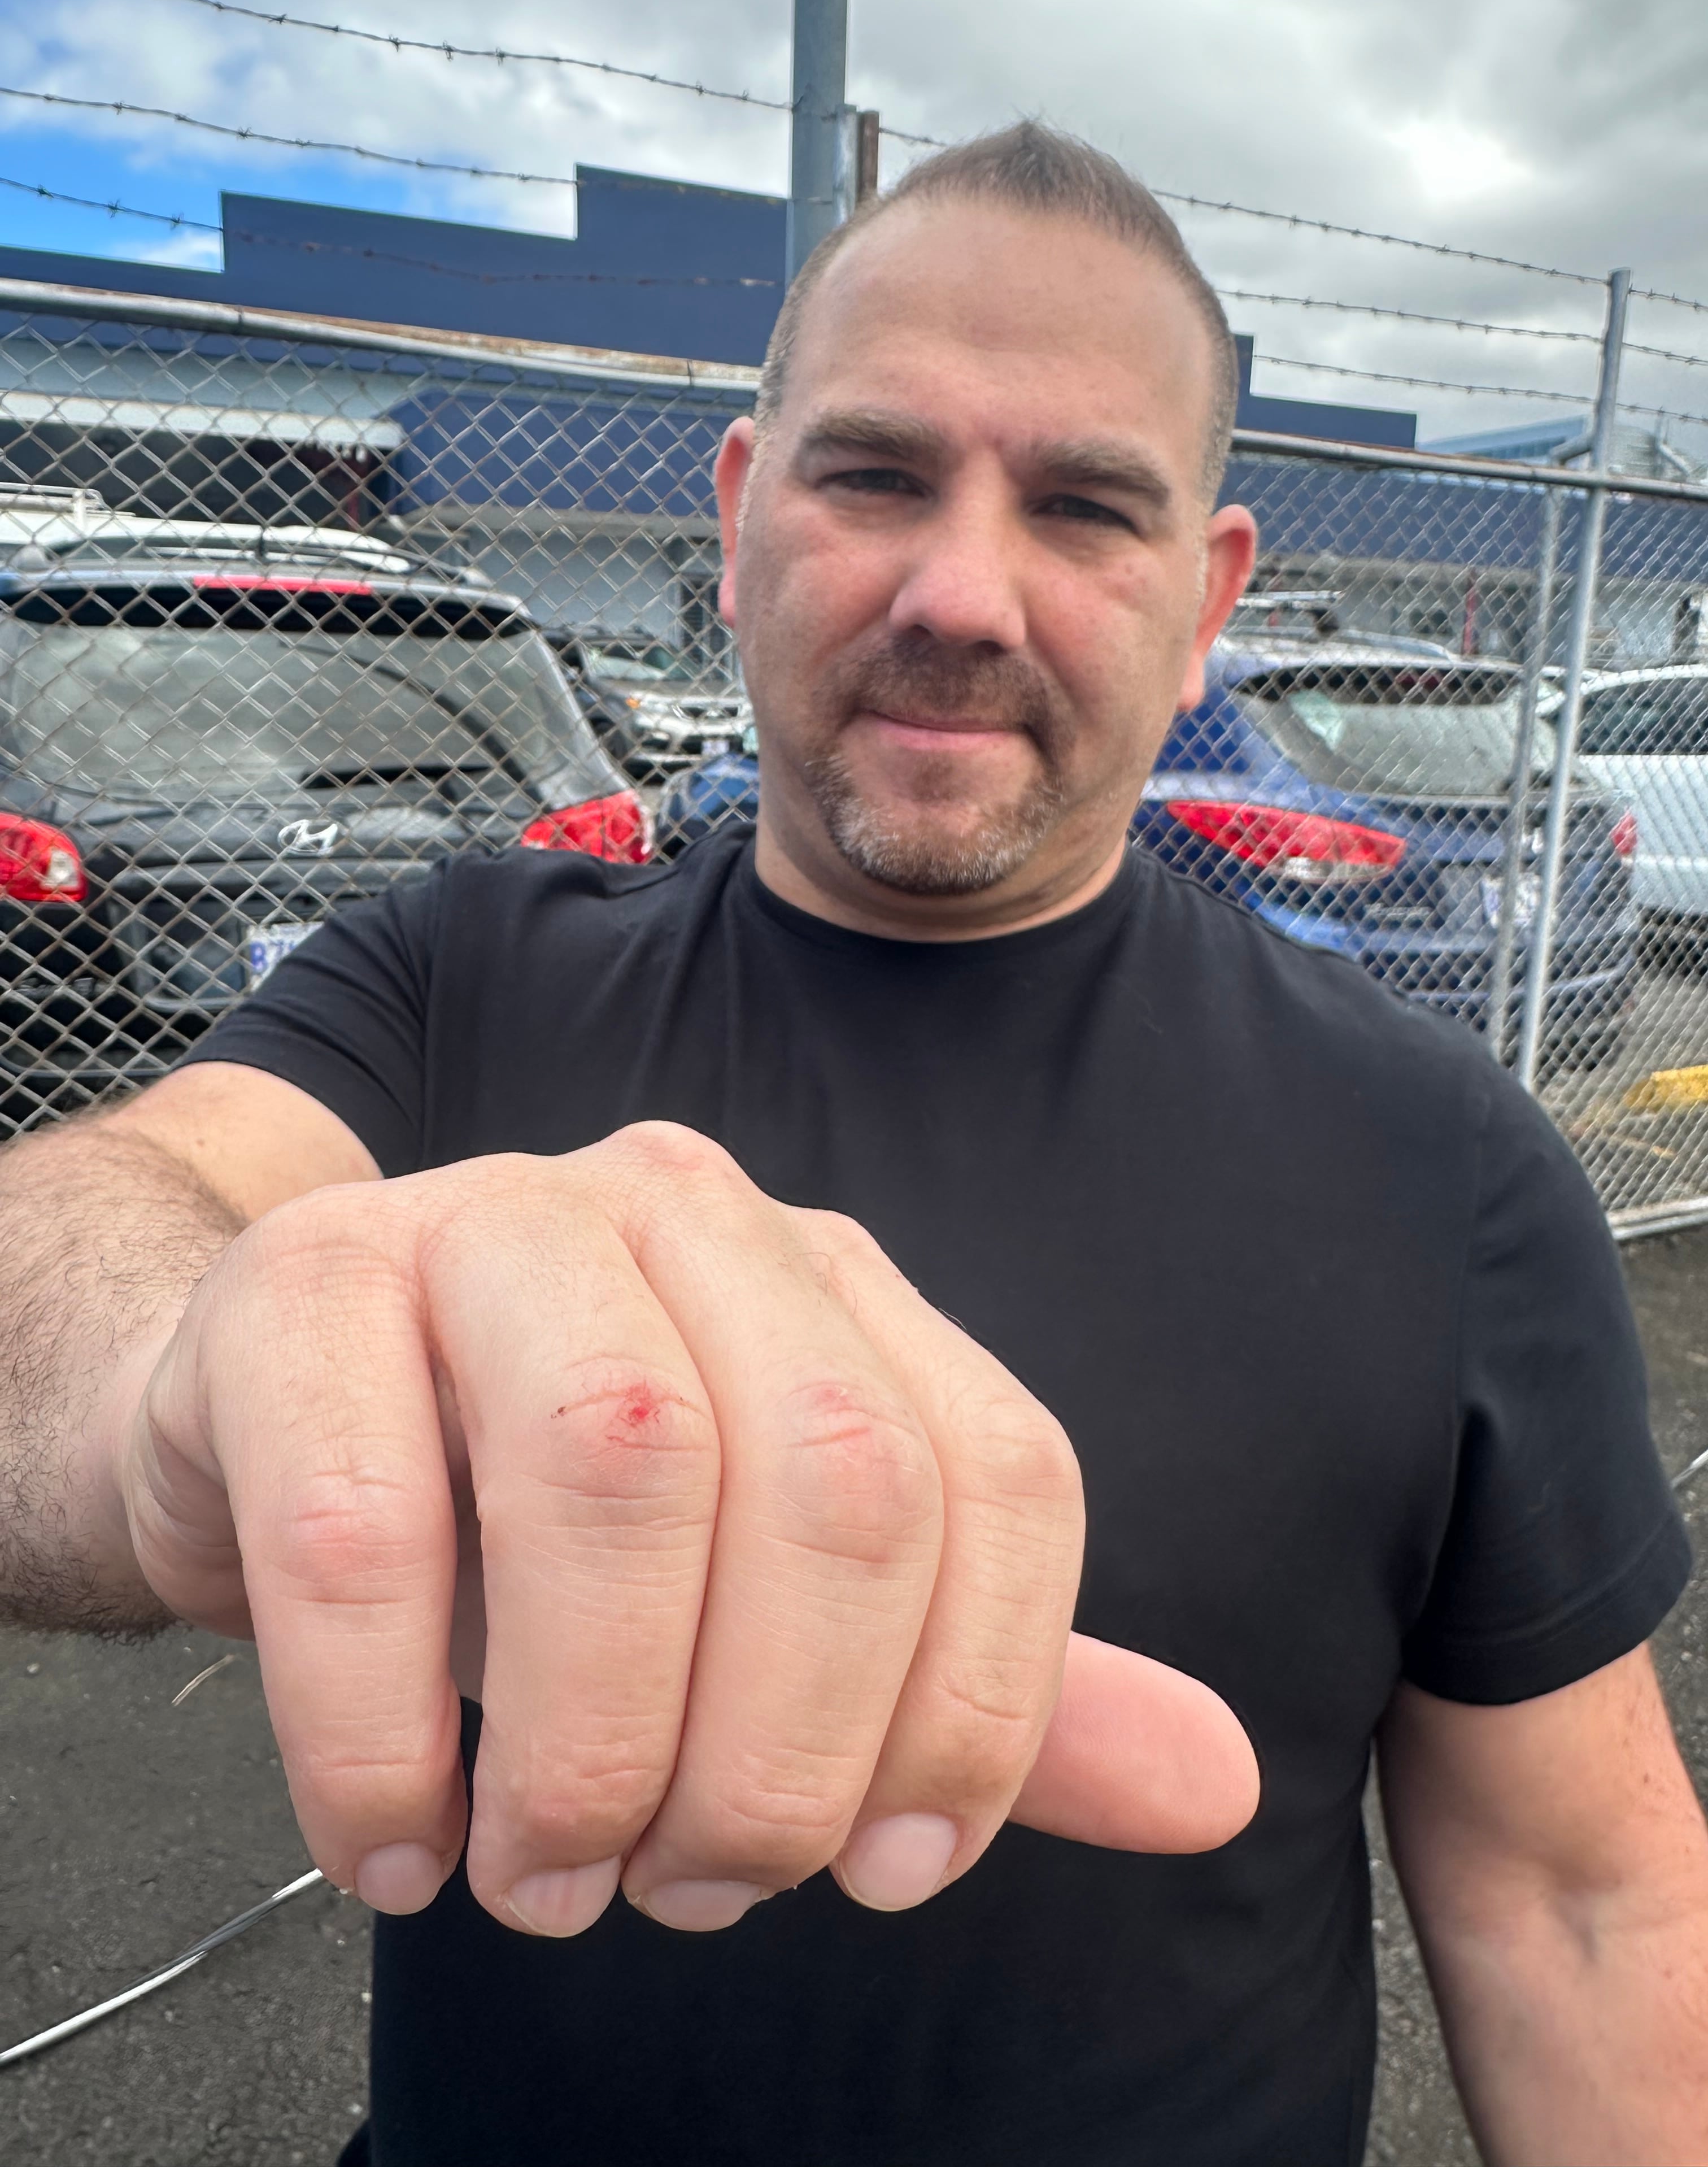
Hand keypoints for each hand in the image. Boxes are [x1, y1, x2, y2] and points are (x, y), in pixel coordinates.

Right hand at [121, 1122, 1256, 1936]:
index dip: (982, 1702)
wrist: (263, 1412)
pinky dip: (383, 1736)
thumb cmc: (526, 1516)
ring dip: (596, 1739)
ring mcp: (487, 1221)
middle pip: (831, 1471)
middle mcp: (686, 1213)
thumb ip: (968, 1675)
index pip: (998, 1473)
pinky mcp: (303, 1290)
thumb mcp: (762, 1595)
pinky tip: (397, 1842)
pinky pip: (363, 1527)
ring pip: (616, 1468)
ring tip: (547, 1874)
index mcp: (827, 1277)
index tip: (887, 1872)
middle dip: (784, 1745)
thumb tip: (1221, 1787)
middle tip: (692, 1887)